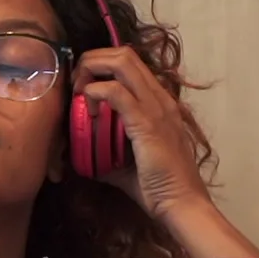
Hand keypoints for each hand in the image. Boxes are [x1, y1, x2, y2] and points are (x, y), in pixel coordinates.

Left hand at [72, 48, 210, 219]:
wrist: (181, 203)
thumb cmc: (158, 187)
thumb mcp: (126, 163)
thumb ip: (107, 152)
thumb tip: (81, 155)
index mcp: (159, 103)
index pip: (130, 64)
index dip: (102, 66)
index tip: (83, 88)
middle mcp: (160, 98)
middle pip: (123, 54)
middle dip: (92, 60)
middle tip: (77, 85)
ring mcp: (155, 107)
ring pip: (120, 62)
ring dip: (92, 70)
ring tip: (80, 93)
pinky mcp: (147, 122)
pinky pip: (115, 91)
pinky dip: (95, 93)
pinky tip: (90, 110)